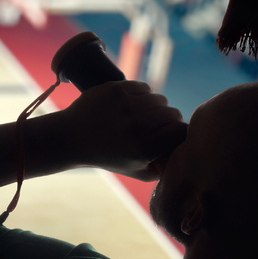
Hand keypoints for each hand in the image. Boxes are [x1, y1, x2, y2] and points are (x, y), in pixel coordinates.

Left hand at [50, 81, 186, 179]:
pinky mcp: (116, 88)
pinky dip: (142, 95)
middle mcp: (137, 125)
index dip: (178, 132)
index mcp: (144, 147)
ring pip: (159, 98)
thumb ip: (164, 168)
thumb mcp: (137, 171)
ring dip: (154, 106)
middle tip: (154, 126)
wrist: (71, 137)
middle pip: (172, 113)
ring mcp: (126, 104)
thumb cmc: (107, 156)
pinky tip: (131, 105)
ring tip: (140, 116)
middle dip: (167, 119)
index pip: (181, 131)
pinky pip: (144, 87)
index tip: (170, 135)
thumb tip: (186, 158)